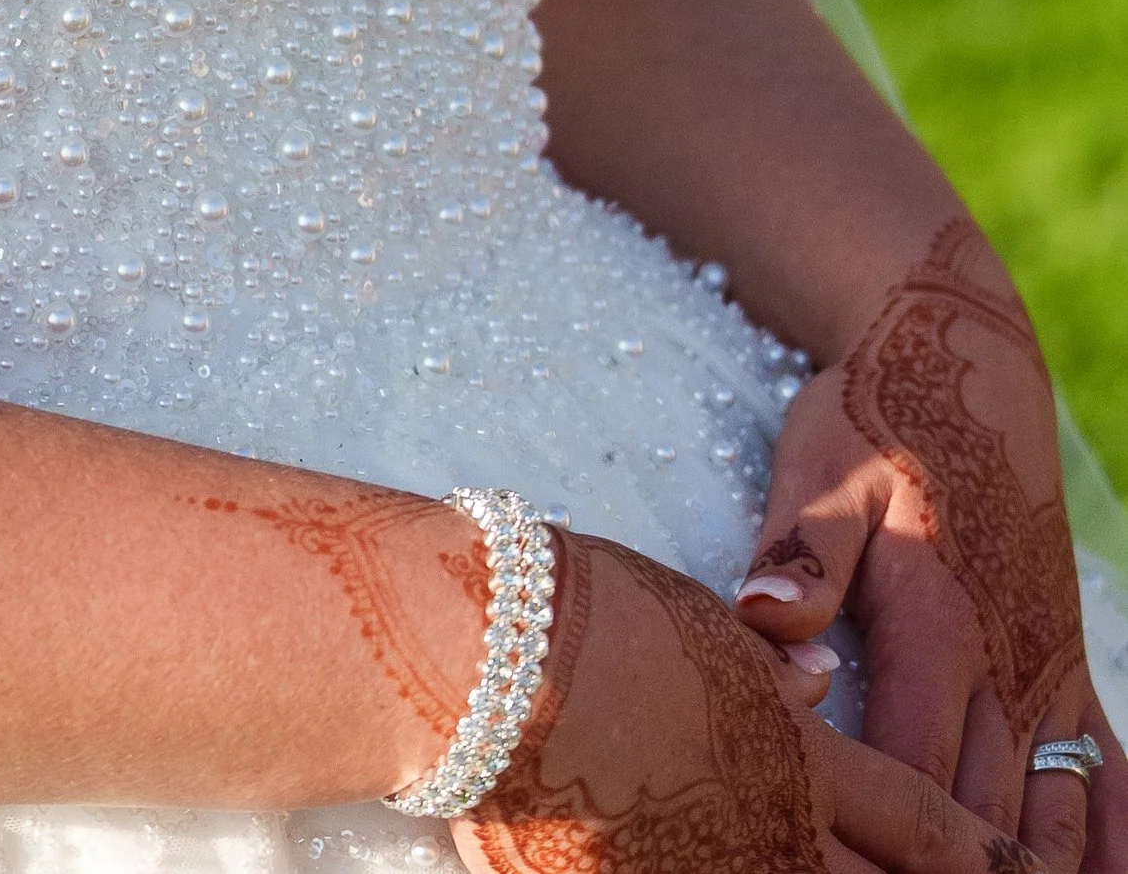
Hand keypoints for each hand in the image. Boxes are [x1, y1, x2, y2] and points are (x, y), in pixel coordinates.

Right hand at [465, 529, 1048, 873]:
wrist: (471, 660)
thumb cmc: (586, 610)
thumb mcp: (701, 623)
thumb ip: (776, 673)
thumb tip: (822, 683)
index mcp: (799, 756)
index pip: (928, 832)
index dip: (987, 863)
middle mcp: (768, 835)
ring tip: (808, 861)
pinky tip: (712, 860)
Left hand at [728, 219, 1120, 873]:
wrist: (964, 354)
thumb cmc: (874, 414)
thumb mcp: (822, 465)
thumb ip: (802, 552)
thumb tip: (763, 619)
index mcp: (936, 630)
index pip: (910, 780)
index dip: (883, 852)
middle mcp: (1006, 667)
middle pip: (988, 821)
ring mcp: (1048, 670)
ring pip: (1061, 814)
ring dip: (1039, 871)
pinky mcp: (1068, 662)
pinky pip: (1113, 771)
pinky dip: (1114, 836)